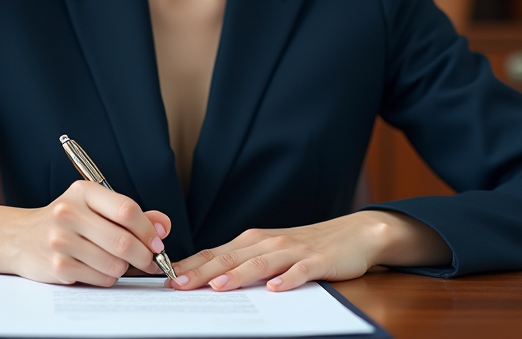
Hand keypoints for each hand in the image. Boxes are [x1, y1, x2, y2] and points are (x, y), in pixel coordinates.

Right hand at [0, 180, 170, 286]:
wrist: (19, 237)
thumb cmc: (66, 220)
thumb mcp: (94, 206)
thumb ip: (130, 214)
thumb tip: (162, 226)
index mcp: (83, 192)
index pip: (127, 210)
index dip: (148, 230)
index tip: (158, 241)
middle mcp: (69, 213)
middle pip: (123, 241)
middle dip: (144, 255)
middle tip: (151, 260)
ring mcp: (61, 241)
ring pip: (114, 264)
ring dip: (124, 268)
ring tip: (118, 262)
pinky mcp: (57, 267)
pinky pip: (100, 279)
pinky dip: (107, 277)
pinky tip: (98, 268)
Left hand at [170, 211, 449, 291]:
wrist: (355, 233)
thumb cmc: (308, 246)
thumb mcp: (272, 251)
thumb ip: (244, 262)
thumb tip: (208, 278)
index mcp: (254, 241)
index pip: (215, 252)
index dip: (191, 264)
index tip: (165, 277)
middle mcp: (269, 242)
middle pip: (230, 257)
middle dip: (202, 271)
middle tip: (177, 284)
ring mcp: (293, 251)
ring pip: (260, 263)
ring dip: (237, 274)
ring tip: (217, 286)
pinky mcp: (318, 261)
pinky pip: (300, 272)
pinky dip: (287, 280)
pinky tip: (275, 290)